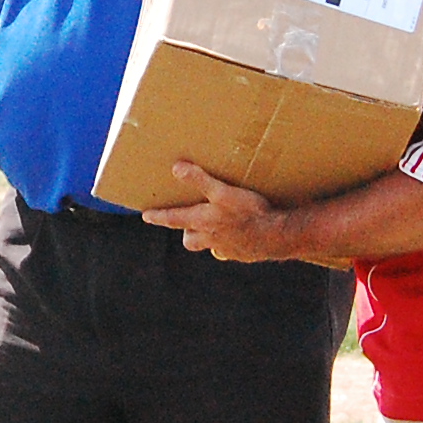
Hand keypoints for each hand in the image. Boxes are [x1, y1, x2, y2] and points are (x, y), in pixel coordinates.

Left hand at [142, 163, 301, 260]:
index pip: (173, 219)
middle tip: (189, 223)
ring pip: (211, 248)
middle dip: (187, 232)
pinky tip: (241, 235)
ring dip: (210, 240)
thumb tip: (176, 168)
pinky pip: (231, 251)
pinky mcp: (243, 254)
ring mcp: (227, 249)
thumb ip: (200, 180)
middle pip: (190, 240)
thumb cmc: (248, 212)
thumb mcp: (223, 192)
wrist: (276, 236)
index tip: (146, 216)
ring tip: (217, 228)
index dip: (158, 216)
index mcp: (202, 221)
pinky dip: (231, 245)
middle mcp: (211, 238)